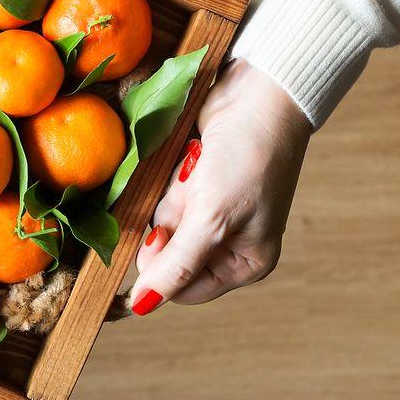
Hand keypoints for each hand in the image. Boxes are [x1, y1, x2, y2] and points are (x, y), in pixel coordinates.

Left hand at [130, 58, 311, 313]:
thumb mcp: (213, 219)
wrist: (258, 94)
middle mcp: (226, 242)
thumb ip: (176, 264)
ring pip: (160, 220)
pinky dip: (169, 175)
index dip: (162, 270)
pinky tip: (191, 156)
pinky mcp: (190, 181)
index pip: (183, 289)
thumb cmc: (248, 160)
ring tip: (198, 169)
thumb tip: (141, 305)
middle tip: (194, 192)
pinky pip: (160, 191)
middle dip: (171, 221)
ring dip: (171, 194)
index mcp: (244, 263)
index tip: (157, 236)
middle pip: (167, 253)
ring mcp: (206, 210)